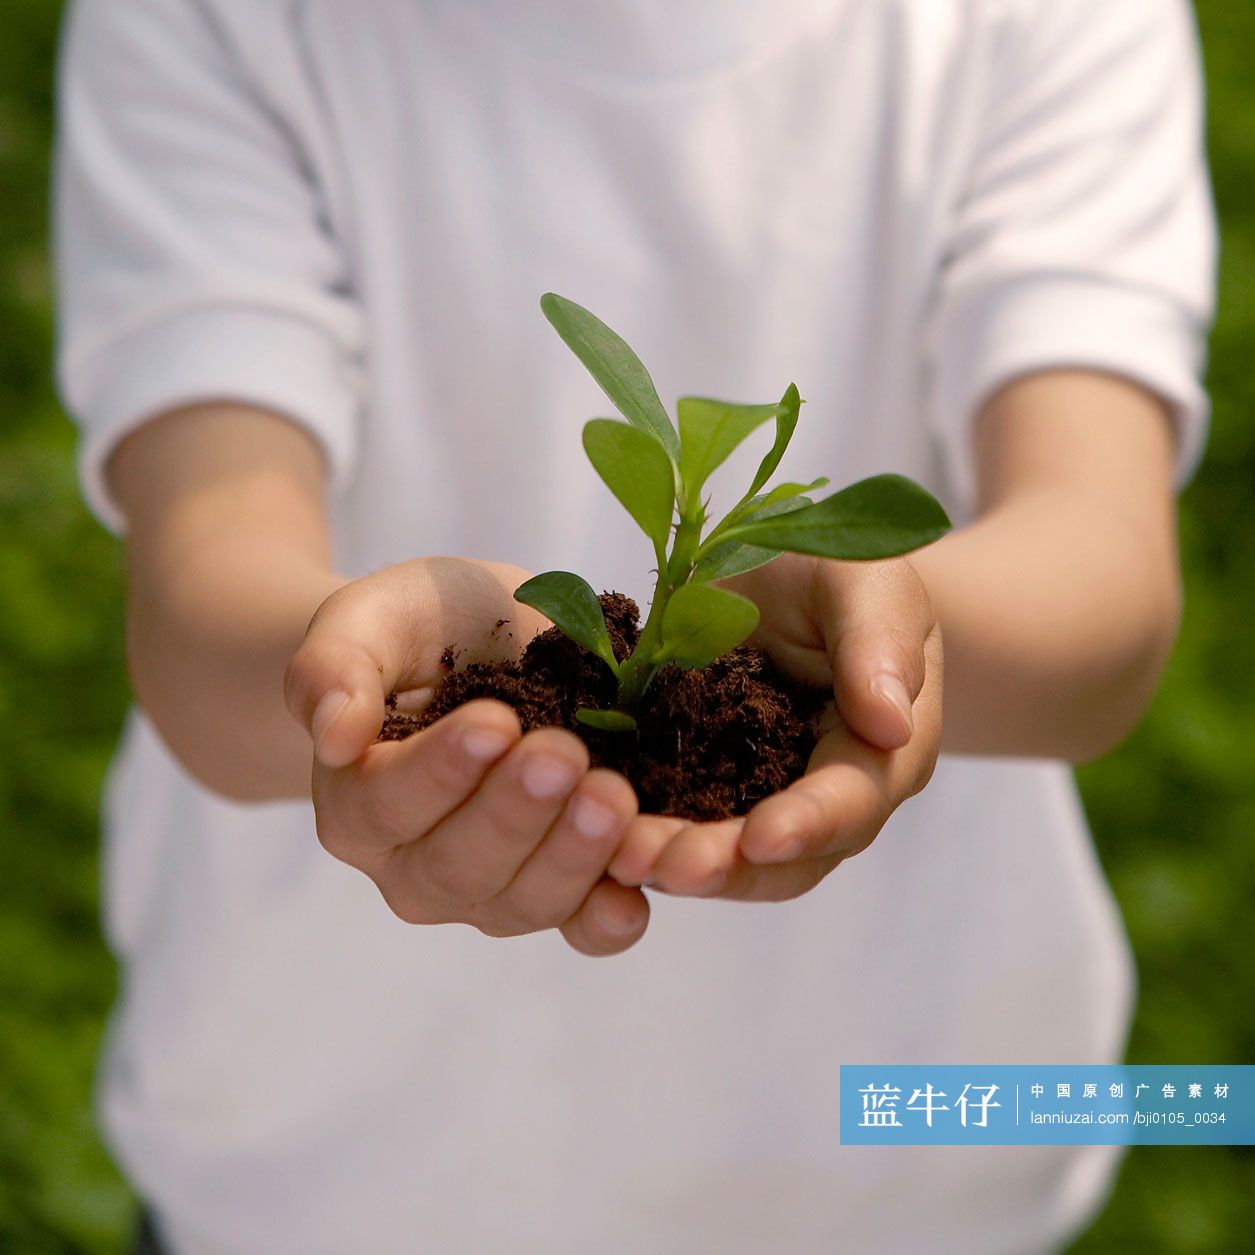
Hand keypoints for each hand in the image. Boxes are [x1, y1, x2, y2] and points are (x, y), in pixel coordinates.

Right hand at [284, 557, 649, 954]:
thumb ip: (334, 666)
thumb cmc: (421, 627)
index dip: (441, 770)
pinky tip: (636, 895)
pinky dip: (610, 917)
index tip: (494, 722)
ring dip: (573, 857)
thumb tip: (334, 735)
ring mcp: (492, 888)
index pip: (387, 804)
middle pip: (458, 867)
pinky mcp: (562, 890)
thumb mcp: (372, 617)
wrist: (489, 641)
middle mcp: (416, 866)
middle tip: (563, 756)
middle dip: (516, 814)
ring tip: (613, 798)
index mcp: (357, 804)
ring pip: (524, 901)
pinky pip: (583, 925)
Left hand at [609, 553, 941, 900]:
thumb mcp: (868, 584)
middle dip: (726, 866)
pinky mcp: (696, 783)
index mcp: (878, 754)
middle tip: (665, 866)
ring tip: (619, 858)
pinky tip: (587, 828)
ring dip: (673, 863)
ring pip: (724, 857)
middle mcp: (820, 797)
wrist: (788, 579)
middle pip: (783, 858)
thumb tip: (891, 724)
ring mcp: (754, 797)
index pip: (852, 802)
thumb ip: (880, 643)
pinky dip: (635, 831)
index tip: (762, 839)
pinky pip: (669, 820)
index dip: (809, 825)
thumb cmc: (844, 573)